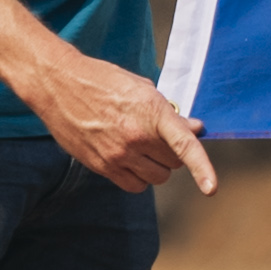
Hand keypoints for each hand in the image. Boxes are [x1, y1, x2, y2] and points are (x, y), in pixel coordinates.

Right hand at [32, 55, 217, 196]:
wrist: (59, 85)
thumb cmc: (102, 81)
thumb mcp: (143, 88)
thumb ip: (170, 113)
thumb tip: (195, 129)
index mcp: (152, 112)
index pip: (184, 145)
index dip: (202, 168)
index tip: (211, 188)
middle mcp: (136, 137)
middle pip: (174, 163)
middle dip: (172, 152)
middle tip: (158, 137)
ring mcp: (117, 154)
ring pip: (157, 178)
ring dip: (156, 166)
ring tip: (142, 147)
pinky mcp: (101, 166)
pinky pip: (134, 186)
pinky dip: (139, 178)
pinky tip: (130, 159)